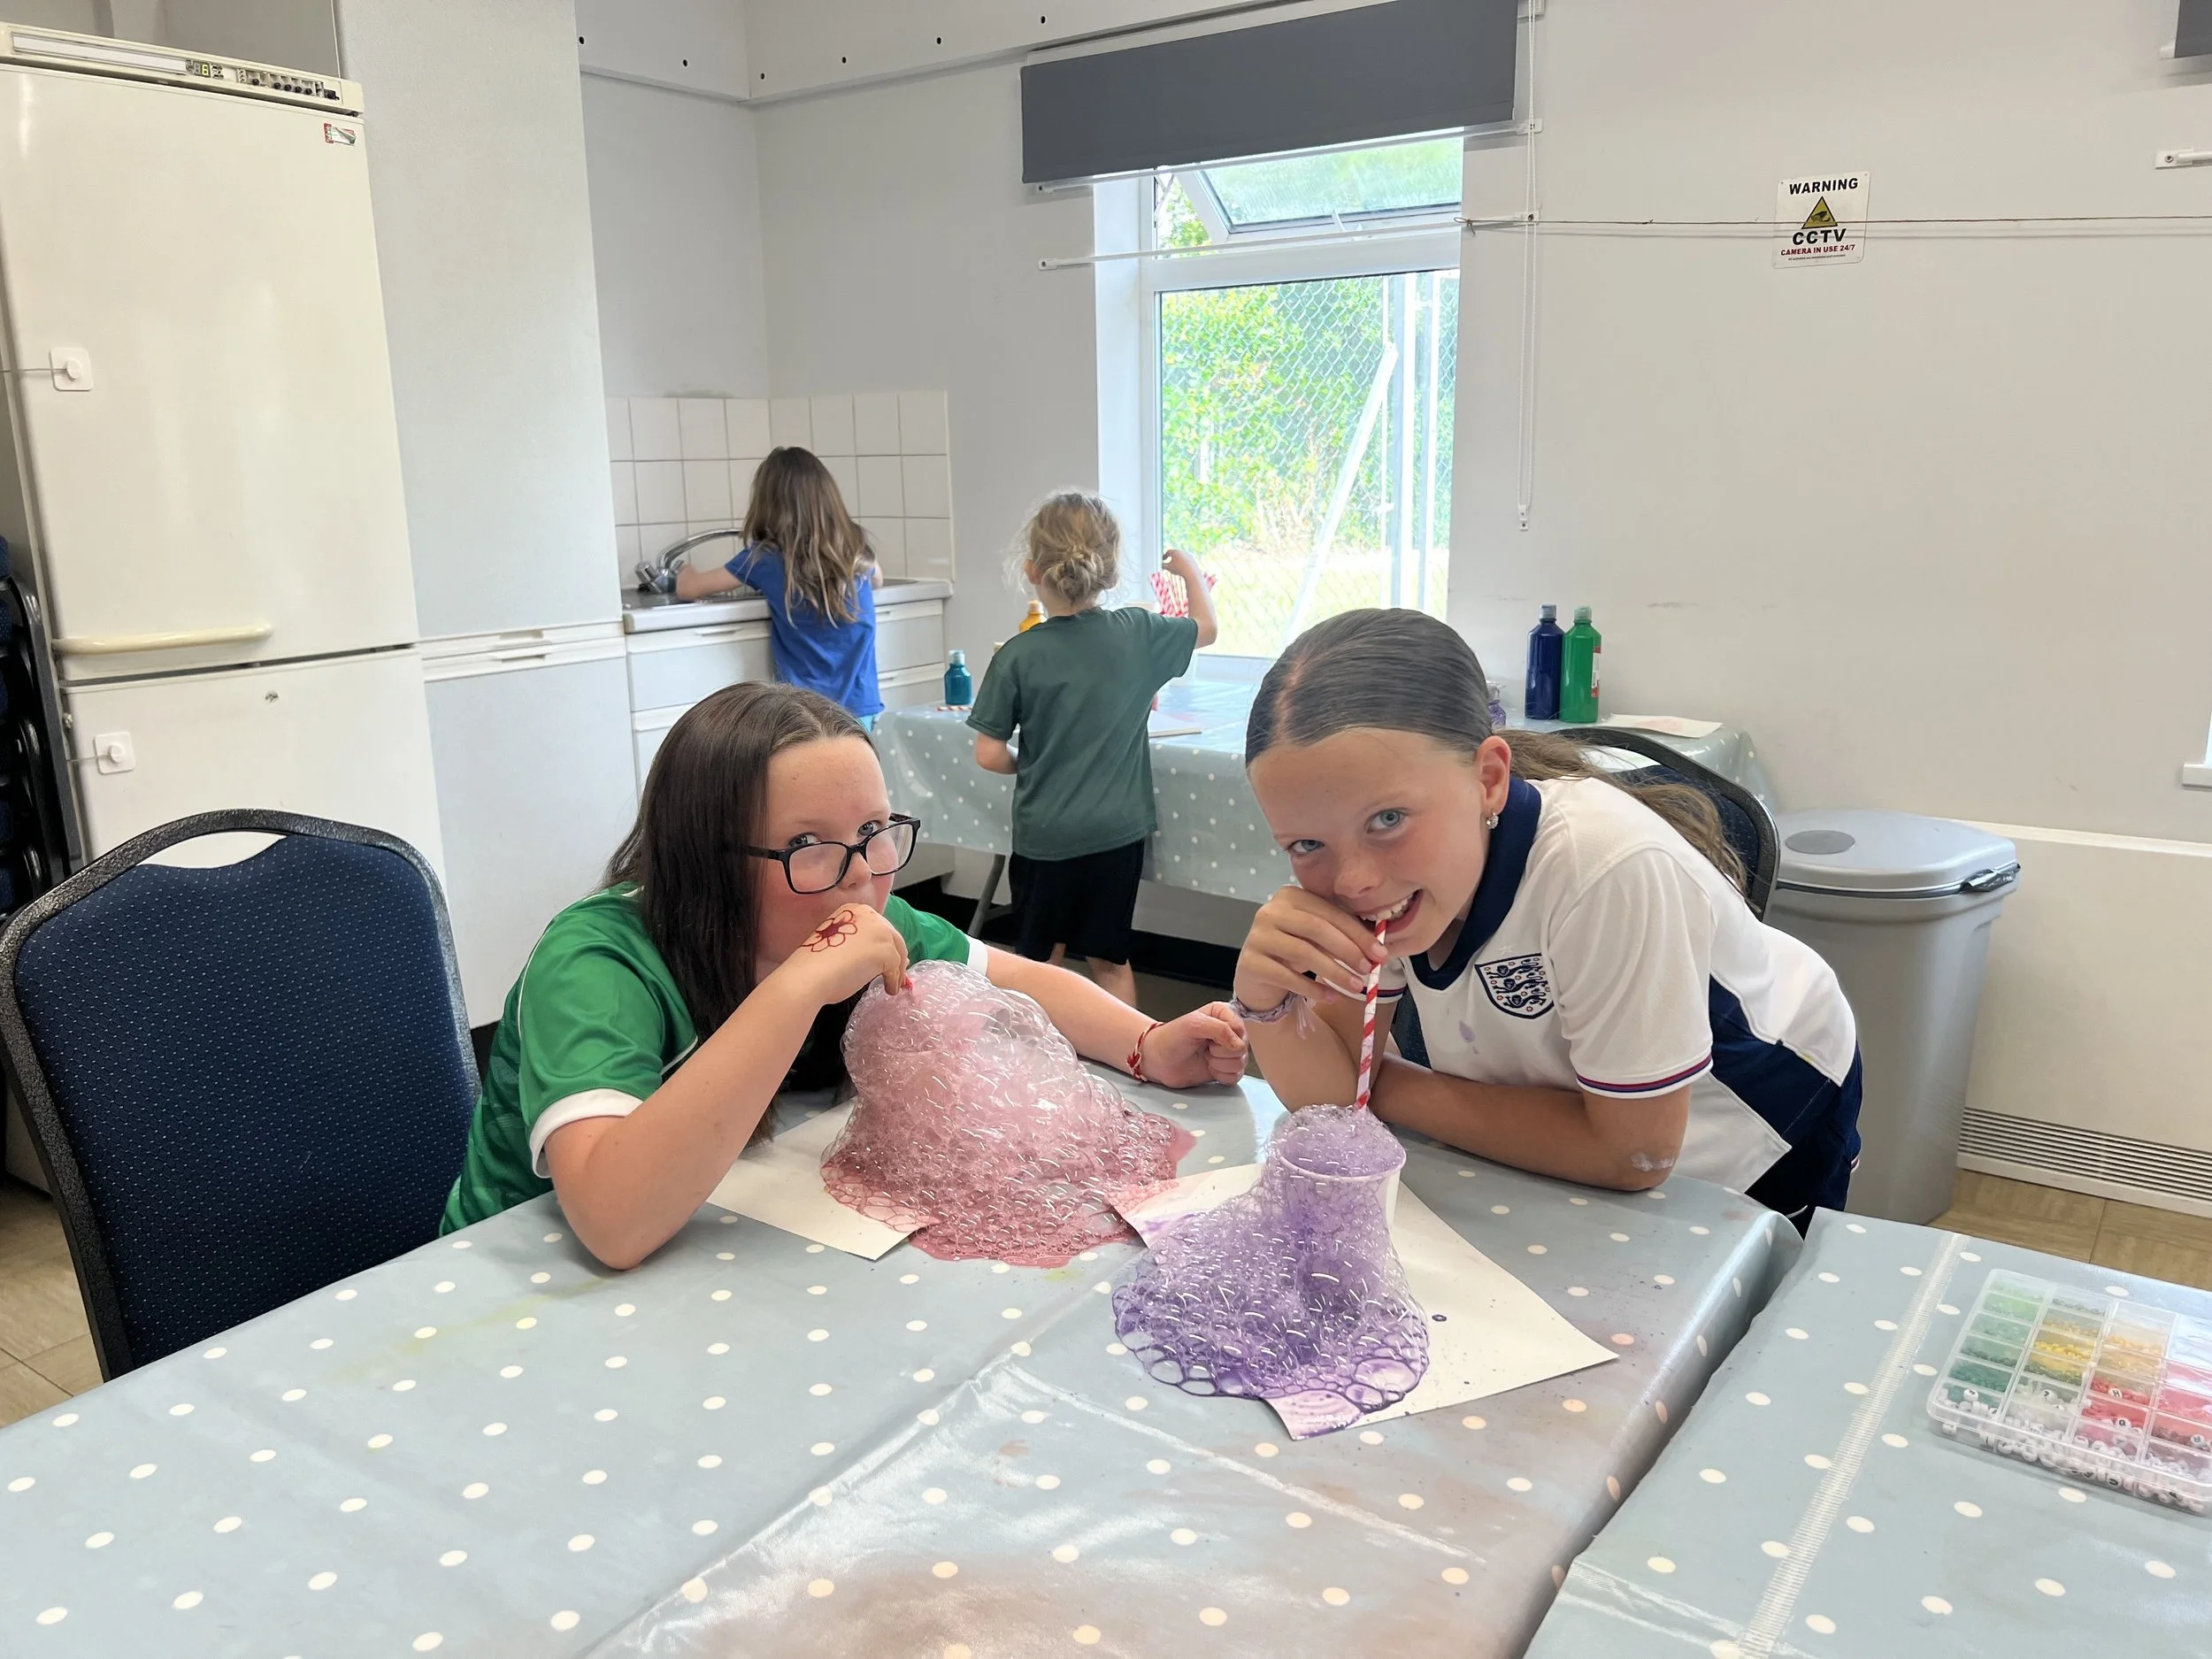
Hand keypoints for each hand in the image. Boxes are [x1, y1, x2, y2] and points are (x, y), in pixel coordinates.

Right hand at [767, 903, 908, 1009]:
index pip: (878, 927)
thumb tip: (876, 953)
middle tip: (896, 973)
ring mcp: (880, 932)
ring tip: (892, 985)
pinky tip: (889, 990)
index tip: (887, 957)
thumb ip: (857, 941)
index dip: (884, 944)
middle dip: (896, 956)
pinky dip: (894, 980)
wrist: (809, 975)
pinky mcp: (886, 951)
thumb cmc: (815, 962)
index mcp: (854, 910)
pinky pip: (895, 968)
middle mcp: (870, 915)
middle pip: (892, 937)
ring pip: (897, 952)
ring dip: (897, 971)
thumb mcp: (837, 940)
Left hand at [1139, 1003, 1247, 1088]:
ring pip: (1241, 1062)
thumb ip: (1219, 1029)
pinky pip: (1237, 1076)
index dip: (1227, 1037)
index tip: (1209, 1038)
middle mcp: (1228, 1032)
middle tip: (1205, 1048)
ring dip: (1220, 1064)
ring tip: (1205, 1057)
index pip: (1240, 1027)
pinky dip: (1222, 1075)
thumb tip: (1238, 1044)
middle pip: (1243, 1047)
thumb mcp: (1193, 1025)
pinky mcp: (1225, 1068)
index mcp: (1223, 1014)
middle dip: (1221, 1052)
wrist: (1158, 1060)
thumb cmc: (1171, 1038)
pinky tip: (1210, 1069)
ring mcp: (1227, 1051)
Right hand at [1162, 547, 1200, 578]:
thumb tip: (1161, 565)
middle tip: (1168, 564)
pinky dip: (1183, 565)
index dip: (1164, 556)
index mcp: (1175, 552)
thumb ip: (1163, 566)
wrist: (1191, 572)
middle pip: (1175, 554)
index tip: (1162, 560)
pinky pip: (1186, 561)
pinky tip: (1182, 570)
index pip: (1168, 552)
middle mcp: (1182, 552)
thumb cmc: (1179, 569)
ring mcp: (1188, 555)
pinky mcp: (1193, 560)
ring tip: (1176, 569)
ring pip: (1181, 558)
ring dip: (1177, 562)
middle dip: (1171, 559)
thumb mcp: (1168, 568)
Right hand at [1234, 885, 1387, 1012]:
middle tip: (1369, 970)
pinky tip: (1331, 997)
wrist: (1258, 976)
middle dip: (1348, 950)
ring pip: (1303, 953)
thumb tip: (1377, 950)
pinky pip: (1288, 977)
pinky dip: (1313, 988)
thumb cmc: (1293, 951)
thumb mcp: (1316, 938)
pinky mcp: (1250, 962)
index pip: (1329, 912)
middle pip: (1317, 929)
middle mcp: (1270, 911)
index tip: (1380, 954)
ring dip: (1335, 972)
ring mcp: (1257, 936)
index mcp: (1290, 896)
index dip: (1357, 933)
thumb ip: (1341, 935)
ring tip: (1357, 986)